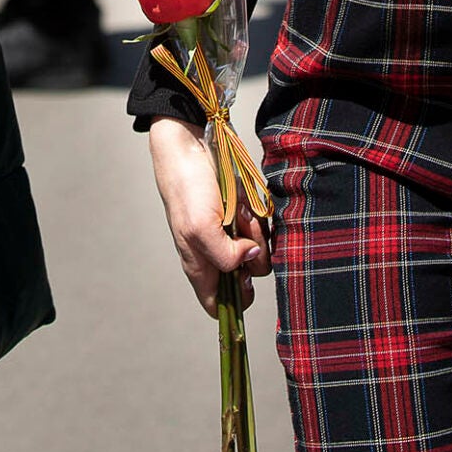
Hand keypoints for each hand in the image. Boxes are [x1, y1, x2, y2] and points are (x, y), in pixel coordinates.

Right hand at [148, 118, 270, 316]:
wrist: (190, 145)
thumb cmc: (187, 188)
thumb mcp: (200, 229)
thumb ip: (226, 257)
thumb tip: (252, 258)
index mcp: (200, 266)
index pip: (219, 306)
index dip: (235, 304)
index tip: (244, 280)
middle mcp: (218, 254)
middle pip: (250, 275)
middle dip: (254, 254)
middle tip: (239, 229)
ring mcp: (232, 233)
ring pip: (261, 248)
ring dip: (257, 228)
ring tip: (240, 208)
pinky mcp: (243, 214)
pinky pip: (264, 223)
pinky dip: (260, 213)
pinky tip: (246, 200)